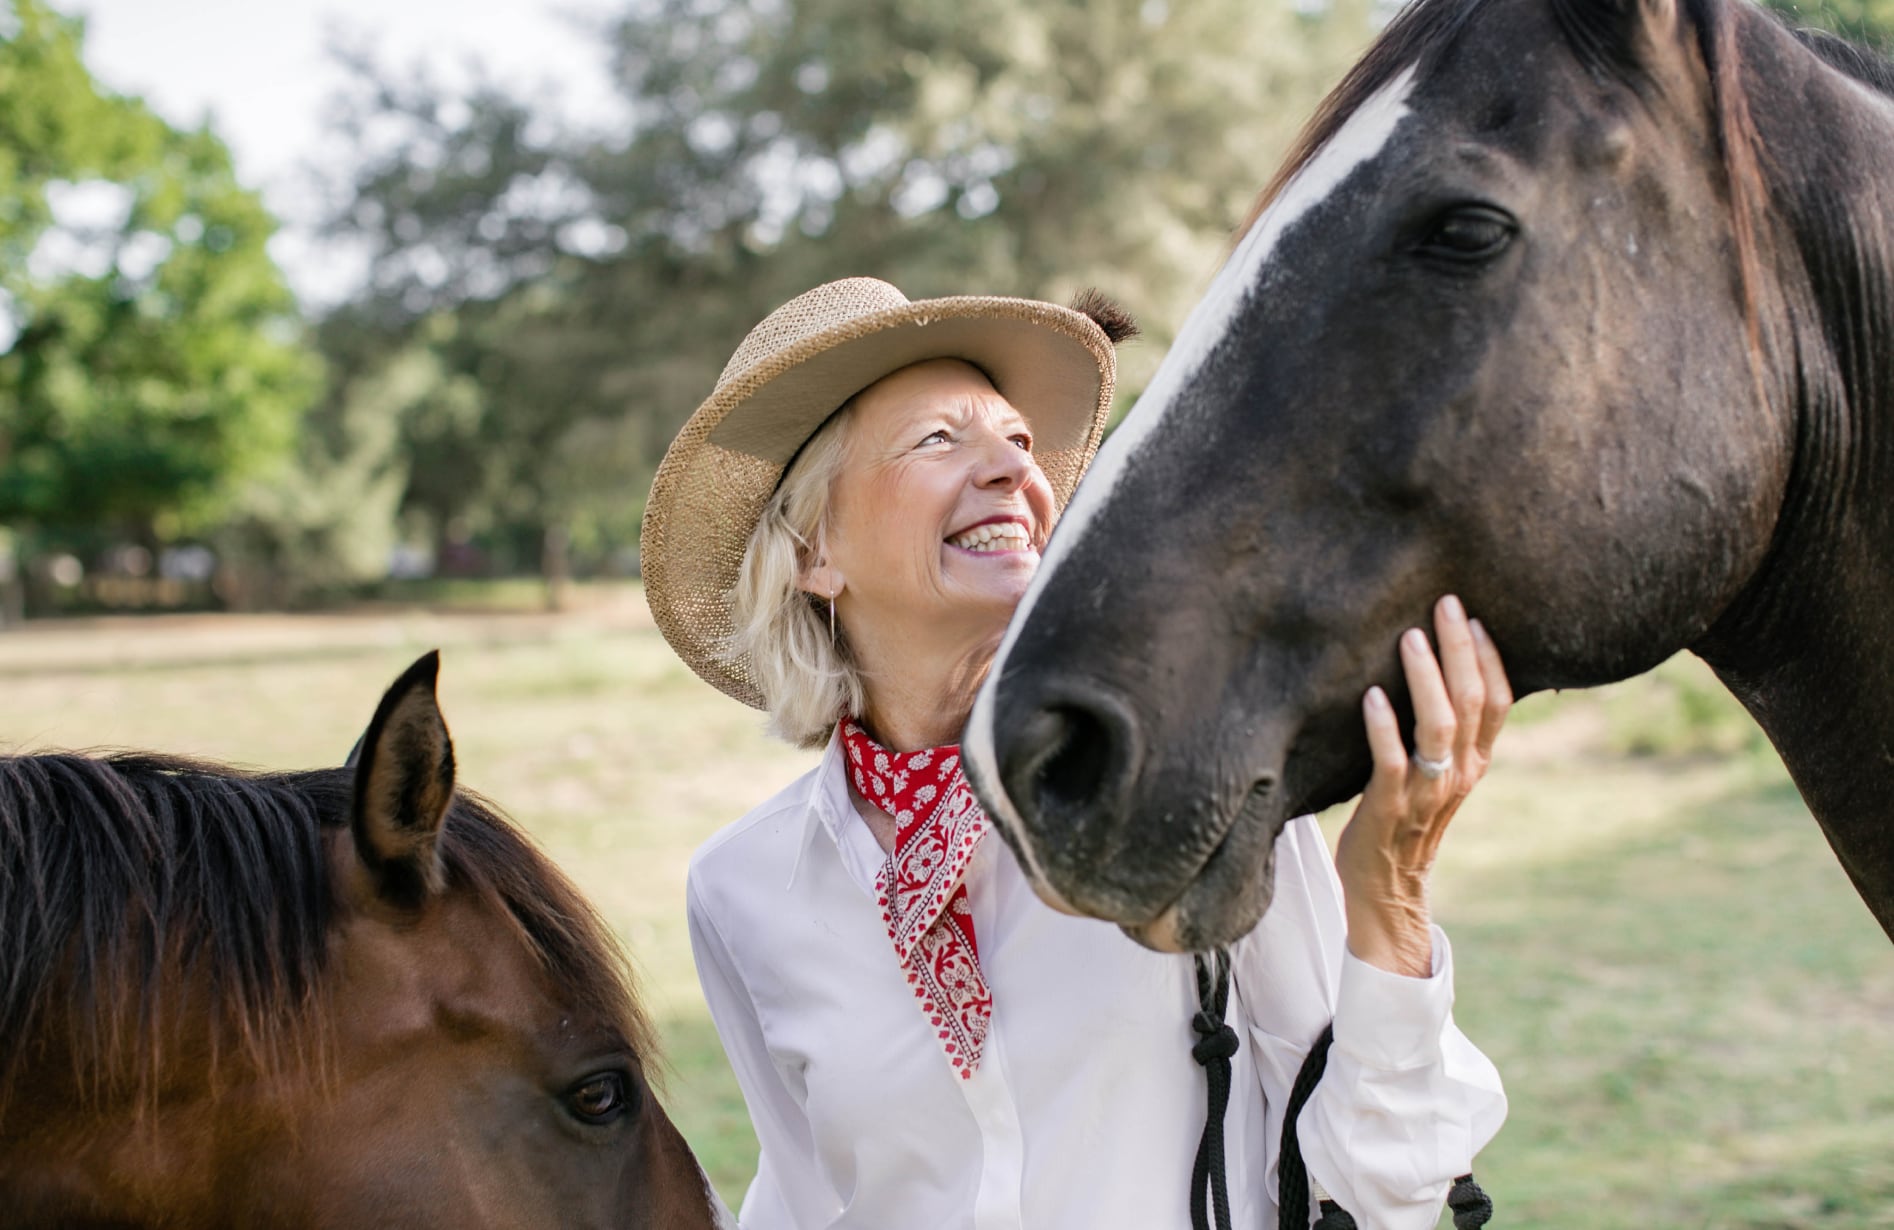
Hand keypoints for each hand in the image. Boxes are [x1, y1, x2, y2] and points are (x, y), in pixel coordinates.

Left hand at [1335, 594, 1512, 976]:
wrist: (1386, 890)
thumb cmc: (1405, 818)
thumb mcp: (1437, 772)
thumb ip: (1446, 730)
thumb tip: (1438, 668)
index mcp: (1476, 762)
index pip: (1500, 702)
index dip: (1491, 658)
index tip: (1475, 616)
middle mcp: (1461, 774)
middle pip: (1475, 703)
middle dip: (1462, 650)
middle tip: (1445, 604)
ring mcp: (1428, 793)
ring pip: (1441, 727)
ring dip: (1427, 679)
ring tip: (1410, 639)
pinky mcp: (1390, 809)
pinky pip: (1393, 764)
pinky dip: (1384, 728)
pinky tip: (1371, 697)